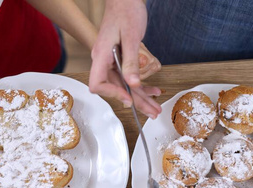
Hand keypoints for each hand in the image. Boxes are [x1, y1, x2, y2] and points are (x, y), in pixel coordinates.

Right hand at [89, 0, 161, 118]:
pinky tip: (153, 91)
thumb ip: (130, 62)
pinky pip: (129, 78)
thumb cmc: (125, 11)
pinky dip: (141, 85)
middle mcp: (104, 61)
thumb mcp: (130, 37)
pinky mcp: (120, 60)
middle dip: (135, 102)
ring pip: (125, 86)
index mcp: (101, 56)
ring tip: (155, 107)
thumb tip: (132, 85)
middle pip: (116, 89)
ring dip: (141, 97)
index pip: (98, 84)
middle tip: (151, 111)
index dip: (112, 94)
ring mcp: (111, 62)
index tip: (128, 99)